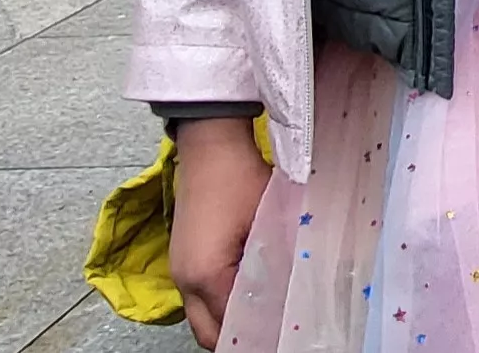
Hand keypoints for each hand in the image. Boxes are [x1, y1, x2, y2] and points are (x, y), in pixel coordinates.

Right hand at [167, 116, 270, 349]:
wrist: (210, 145)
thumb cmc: (240, 178)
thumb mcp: (270, 223)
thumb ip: (280, 265)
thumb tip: (298, 296)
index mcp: (205, 276)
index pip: (232, 329)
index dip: (261, 336)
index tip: (287, 335)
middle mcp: (185, 281)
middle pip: (211, 335)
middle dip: (241, 339)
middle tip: (276, 333)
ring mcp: (180, 272)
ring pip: (203, 319)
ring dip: (230, 323)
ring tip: (267, 319)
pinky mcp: (183, 261)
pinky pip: (200, 300)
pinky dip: (222, 306)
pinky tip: (251, 296)